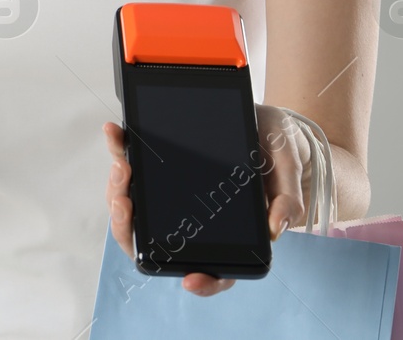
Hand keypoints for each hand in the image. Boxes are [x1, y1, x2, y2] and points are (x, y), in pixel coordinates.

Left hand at [103, 105, 307, 296]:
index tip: (190, 279)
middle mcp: (194, 221)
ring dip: (118, 190)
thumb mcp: (287, 169)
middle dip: (130, 228)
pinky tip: (115, 133)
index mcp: (229, 234)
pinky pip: (134, 167)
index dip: (203, 282)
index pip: (215, 271)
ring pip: (136, 208)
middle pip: (156, 242)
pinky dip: (120, 150)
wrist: (263, 120)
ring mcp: (172, 197)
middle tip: (125, 203)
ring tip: (122, 165)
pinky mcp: (159, 168)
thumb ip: (287, 198)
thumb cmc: (277, 153)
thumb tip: (276, 228)